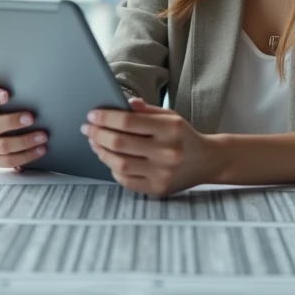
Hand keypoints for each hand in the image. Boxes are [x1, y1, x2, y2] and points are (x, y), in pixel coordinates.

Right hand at [0, 86, 48, 168]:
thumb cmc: (1, 111)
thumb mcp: (1, 100)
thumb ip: (11, 95)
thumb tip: (32, 91)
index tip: (6, 94)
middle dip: (12, 122)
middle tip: (31, 118)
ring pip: (2, 146)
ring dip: (24, 142)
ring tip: (42, 137)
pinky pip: (8, 161)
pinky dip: (26, 156)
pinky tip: (39, 150)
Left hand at [82, 98, 218, 196]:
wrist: (207, 161)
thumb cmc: (183, 135)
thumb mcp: (170, 116)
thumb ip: (146, 110)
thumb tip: (122, 105)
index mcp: (170, 129)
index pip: (128, 122)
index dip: (106, 118)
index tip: (92, 115)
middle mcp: (167, 152)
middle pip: (120, 143)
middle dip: (98, 134)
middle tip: (87, 129)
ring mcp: (163, 173)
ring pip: (120, 164)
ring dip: (101, 152)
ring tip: (95, 143)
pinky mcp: (158, 189)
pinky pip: (126, 181)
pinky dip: (113, 169)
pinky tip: (109, 159)